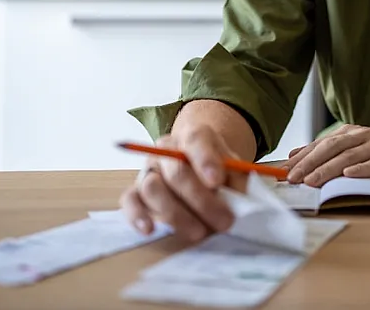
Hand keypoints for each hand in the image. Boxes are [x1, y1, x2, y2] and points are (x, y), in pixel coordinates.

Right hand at [119, 126, 246, 243]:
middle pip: (177, 172)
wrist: (198, 168)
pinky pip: (129, 201)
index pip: (196, 141)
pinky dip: (137, 216)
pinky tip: (150, 229)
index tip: (217, 181)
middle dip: (201, 200)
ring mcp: (148, 170)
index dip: (206, 160)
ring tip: (199, 232)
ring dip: (177, 215)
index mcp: (193, 137)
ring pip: (153, 188)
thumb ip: (237, 181)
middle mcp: (165, 150)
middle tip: (224, 221)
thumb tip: (240, 202)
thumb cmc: (217, 170)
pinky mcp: (135, 191)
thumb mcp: (234, 169)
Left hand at [283, 124, 369, 186]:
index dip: (301, 157)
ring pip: (350, 157)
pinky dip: (363, 169)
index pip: (321, 144)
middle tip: (292, 177)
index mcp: (351, 133)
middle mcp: (363, 137)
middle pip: (332, 148)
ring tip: (312, 180)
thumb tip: (296, 154)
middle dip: (310, 163)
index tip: (283, 170)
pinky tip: (350, 175)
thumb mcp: (356, 145)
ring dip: (329, 169)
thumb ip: (328, 149)